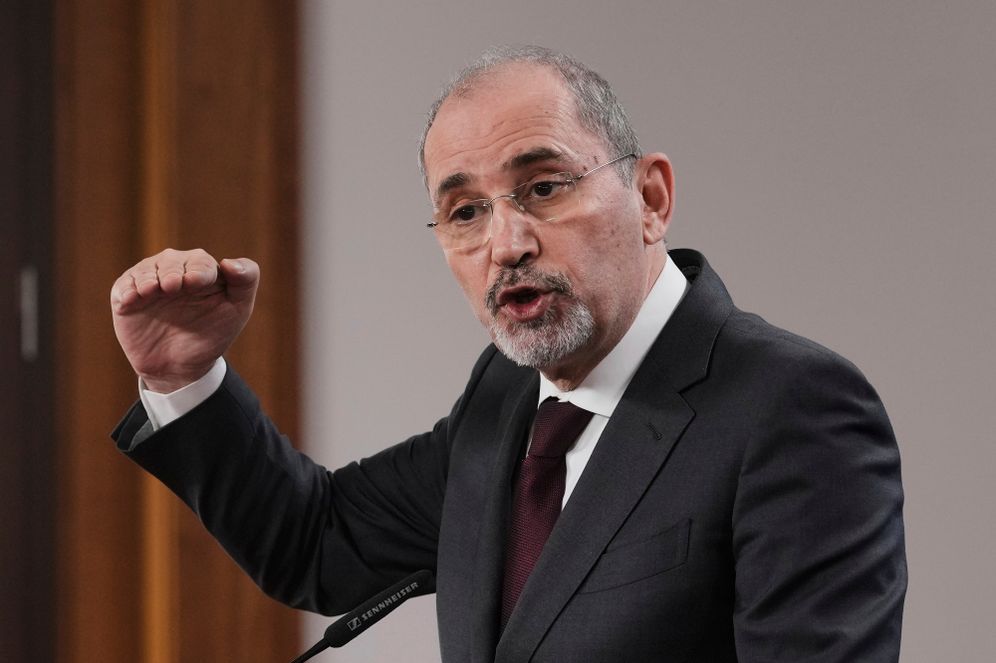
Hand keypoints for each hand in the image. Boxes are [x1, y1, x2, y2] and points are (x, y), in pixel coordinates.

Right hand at [110, 248, 258, 392]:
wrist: (180, 367)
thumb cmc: (212, 334)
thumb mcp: (237, 310)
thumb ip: (245, 282)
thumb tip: (229, 262)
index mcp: (202, 270)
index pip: (200, 261)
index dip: (198, 270)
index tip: (195, 283)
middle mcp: (174, 270)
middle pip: (171, 261)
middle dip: (171, 272)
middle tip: (171, 286)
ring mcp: (149, 282)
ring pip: (146, 270)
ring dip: (147, 278)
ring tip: (150, 290)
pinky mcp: (126, 296)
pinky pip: (123, 287)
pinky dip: (126, 291)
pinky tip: (131, 300)